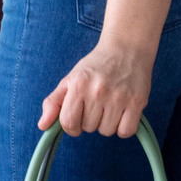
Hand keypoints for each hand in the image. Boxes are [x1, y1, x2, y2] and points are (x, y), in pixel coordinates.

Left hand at [39, 39, 153, 137]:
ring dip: (107, 124)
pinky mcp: (137, 102)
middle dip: (91, 120)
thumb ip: (53, 102)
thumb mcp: (71, 79)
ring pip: (106, 131)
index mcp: (79, 85)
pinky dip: (123, 128)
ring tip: (110, 105)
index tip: (78, 118)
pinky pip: (125, 132)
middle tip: (98, 103)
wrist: (127, 48)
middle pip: (89, 128)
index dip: (71, 126)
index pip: (68, 122)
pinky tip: (122, 113)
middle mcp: (98, 91)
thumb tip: (43, 126)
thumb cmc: (96, 66)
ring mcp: (119, 97)